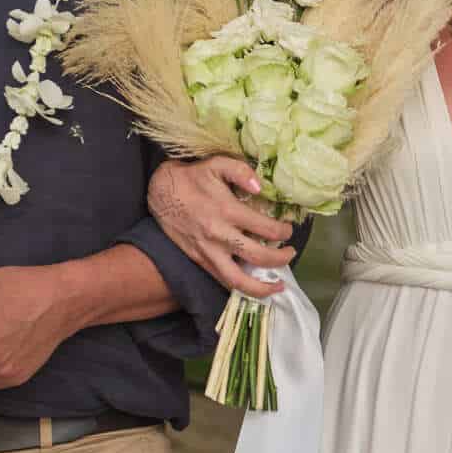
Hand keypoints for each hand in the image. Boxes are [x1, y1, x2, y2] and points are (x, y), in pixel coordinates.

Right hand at [148, 156, 296, 298]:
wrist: (160, 193)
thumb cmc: (192, 177)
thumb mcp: (216, 164)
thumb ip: (241, 171)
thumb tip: (261, 186)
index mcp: (227, 211)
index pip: (266, 229)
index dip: (284, 232)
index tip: (288, 229)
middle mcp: (219, 235)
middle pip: (258, 257)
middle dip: (281, 259)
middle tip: (291, 254)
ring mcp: (208, 252)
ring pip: (238, 280)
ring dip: (262, 288)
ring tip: (277, 288)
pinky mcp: (200, 260)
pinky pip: (222, 281)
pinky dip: (240, 288)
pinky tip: (253, 288)